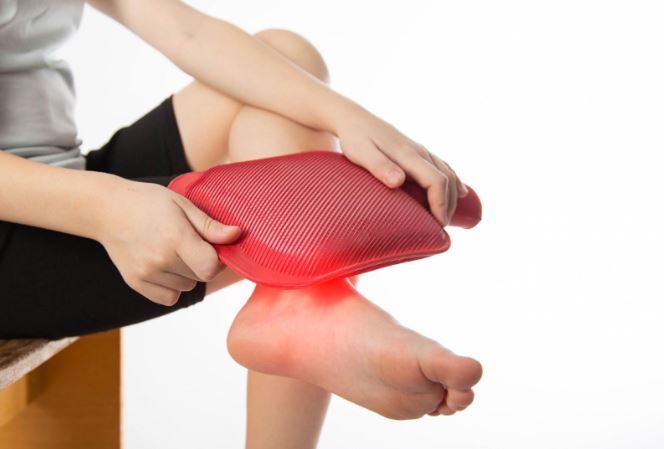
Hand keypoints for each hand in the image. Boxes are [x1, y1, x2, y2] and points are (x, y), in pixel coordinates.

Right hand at [96, 179, 240, 305]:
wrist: (108, 210)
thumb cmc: (149, 203)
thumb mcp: (183, 204)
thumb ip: (210, 225)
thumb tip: (237, 235)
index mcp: (175, 237)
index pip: (211, 267)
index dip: (217, 258)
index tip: (211, 245)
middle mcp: (160, 260)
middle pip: (200, 276)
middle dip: (202, 262)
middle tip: (188, 243)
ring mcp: (146, 274)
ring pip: (187, 287)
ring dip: (187, 273)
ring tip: (171, 250)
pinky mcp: (136, 283)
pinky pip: (169, 298)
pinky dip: (172, 286)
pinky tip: (164, 265)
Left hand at [334, 106, 468, 226]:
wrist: (354, 119)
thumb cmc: (355, 138)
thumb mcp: (362, 154)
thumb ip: (380, 167)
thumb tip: (399, 181)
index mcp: (409, 155)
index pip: (436, 181)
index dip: (441, 204)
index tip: (438, 225)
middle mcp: (419, 153)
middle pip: (446, 180)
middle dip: (448, 205)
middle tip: (440, 230)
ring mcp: (420, 151)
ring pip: (447, 173)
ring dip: (452, 196)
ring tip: (447, 218)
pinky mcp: (417, 152)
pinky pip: (442, 167)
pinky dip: (454, 181)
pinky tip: (461, 191)